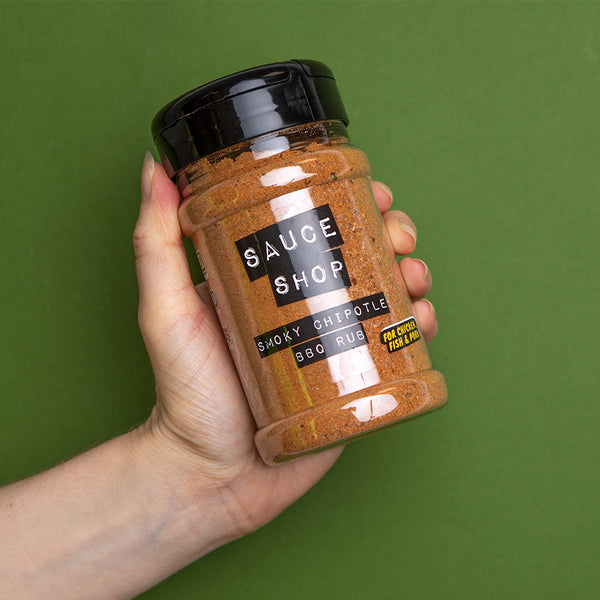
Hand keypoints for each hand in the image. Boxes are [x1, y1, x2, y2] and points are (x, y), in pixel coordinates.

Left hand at [133, 153, 438, 546]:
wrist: (210, 474)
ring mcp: (331, 342)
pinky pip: (394, 347)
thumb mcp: (165, 310)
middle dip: (394, 234)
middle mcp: (305, 306)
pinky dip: (418, 328)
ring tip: (414, 279)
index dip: (353, 201)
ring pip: (387, 295)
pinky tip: (419, 323)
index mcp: (270, 281)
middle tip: (399, 238)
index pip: (317, 226)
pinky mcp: (352, 380)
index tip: (373, 190)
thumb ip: (156, 243)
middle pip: (362, 254)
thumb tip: (154, 168)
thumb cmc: (185, 394)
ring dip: (414, 276)